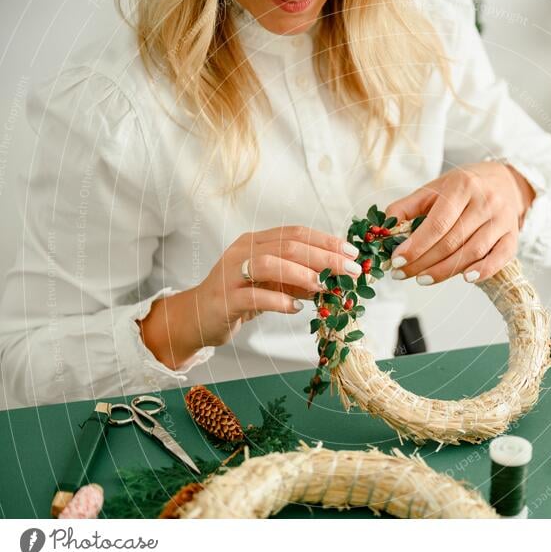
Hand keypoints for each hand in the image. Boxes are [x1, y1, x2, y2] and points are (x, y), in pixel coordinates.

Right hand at [138, 226, 361, 368]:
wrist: (198, 318)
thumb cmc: (240, 297)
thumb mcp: (274, 285)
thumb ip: (300, 279)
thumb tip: (336, 279)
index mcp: (256, 241)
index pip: (296, 233)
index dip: (326, 241)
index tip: (352, 253)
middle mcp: (243, 251)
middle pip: (288, 246)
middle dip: (324, 257)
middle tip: (350, 271)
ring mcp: (231, 274)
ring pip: (269, 264)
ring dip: (301, 275)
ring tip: (324, 287)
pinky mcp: (225, 299)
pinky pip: (254, 296)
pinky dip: (278, 301)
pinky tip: (295, 308)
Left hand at [385, 161, 534, 284]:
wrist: (503, 182)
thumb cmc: (462, 189)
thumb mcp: (433, 189)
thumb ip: (406, 208)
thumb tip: (383, 230)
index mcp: (462, 186)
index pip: (437, 223)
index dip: (415, 246)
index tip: (397, 261)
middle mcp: (485, 202)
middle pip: (452, 241)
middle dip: (423, 262)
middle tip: (402, 274)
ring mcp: (501, 220)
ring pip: (472, 253)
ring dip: (444, 271)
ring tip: (421, 279)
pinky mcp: (512, 236)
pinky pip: (499, 258)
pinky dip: (483, 271)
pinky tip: (464, 279)